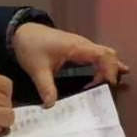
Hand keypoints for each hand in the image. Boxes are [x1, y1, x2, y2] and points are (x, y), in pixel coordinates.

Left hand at [11, 23, 129, 105]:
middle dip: (113, 69)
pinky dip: (104, 64)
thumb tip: (51, 105)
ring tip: (114, 82)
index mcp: (76, 47)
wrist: (23, 32)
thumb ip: (46, 87)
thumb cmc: (32, 47)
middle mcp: (83, 44)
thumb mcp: (37, 69)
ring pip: (104, 53)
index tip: (108, 84)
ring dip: (110, 66)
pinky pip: (97, 54)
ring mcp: (81, 45)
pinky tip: (107, 74)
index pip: (101, 55)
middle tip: (111, 86)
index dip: (109, 69)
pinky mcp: (78, 48)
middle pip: (107, 53)